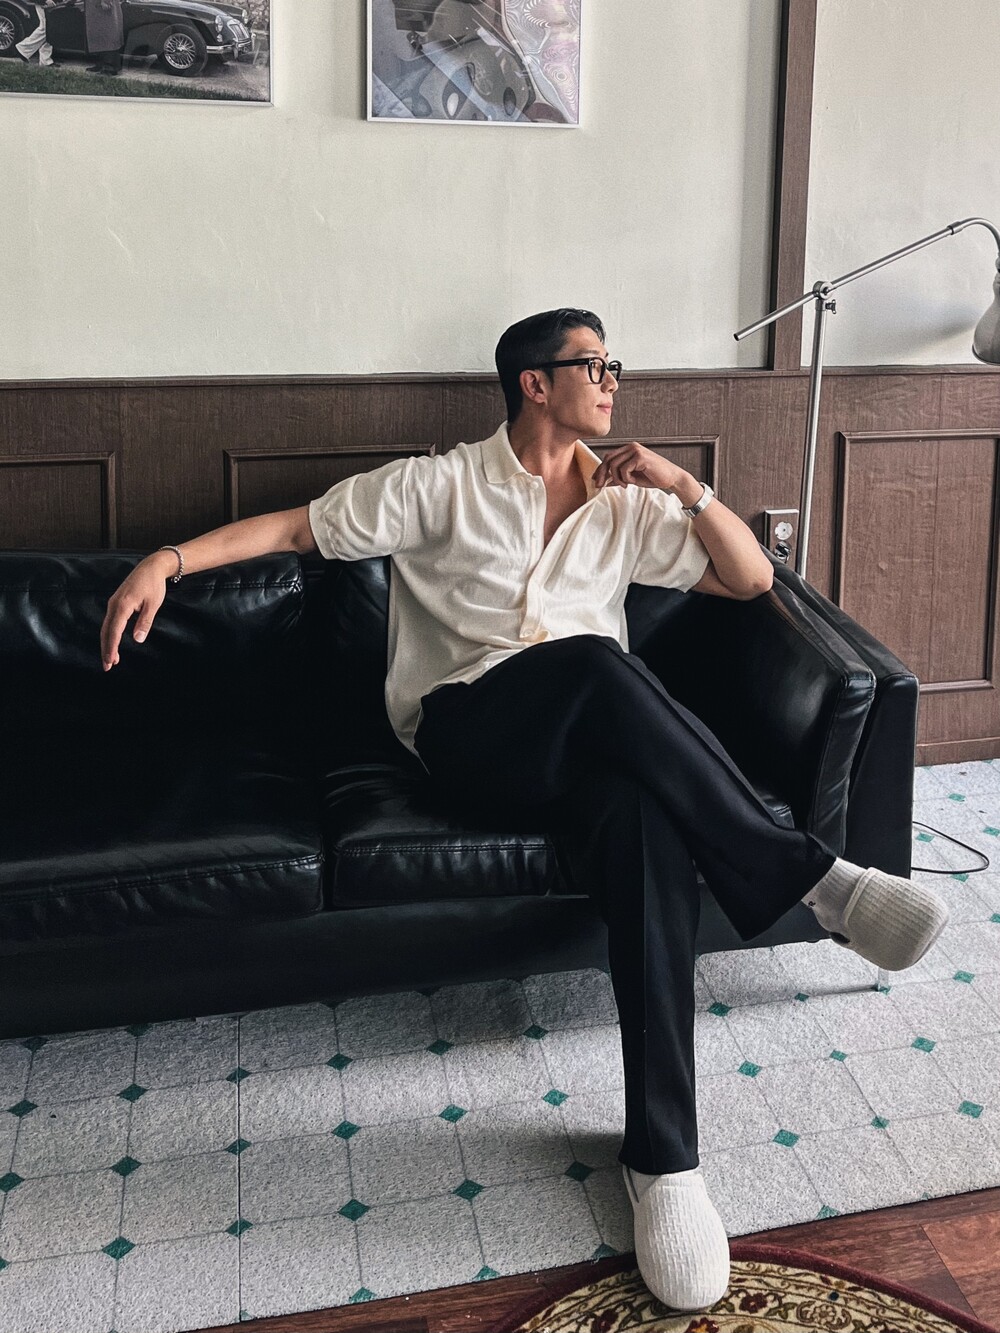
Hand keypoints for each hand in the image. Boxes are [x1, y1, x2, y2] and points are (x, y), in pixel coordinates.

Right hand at [100, 553, 172, 670]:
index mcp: (122, 605)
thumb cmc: (154, 585)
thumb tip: (138, 639)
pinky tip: (113, 642)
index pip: (114, 631)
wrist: (151, 567)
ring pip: (106, 627)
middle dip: (106, 649)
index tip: (111, 661)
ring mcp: (113, 603)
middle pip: (106, 631)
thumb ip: (145, 622)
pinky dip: (110, 634)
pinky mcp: (116, 603)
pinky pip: (110, 621)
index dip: (112, 648)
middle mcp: (114, 604)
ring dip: (107, 643)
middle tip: (107, 666)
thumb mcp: (153, 604)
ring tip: (111, 659)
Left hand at [592, 442, 683, 492]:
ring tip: (626, 484)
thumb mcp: (632, 478)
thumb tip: (604, 482)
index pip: (609, 457)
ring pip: (614, 465)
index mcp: (629, 449)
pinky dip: (626, 478)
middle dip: (602, 474)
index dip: (600, 469)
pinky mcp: (640, 457)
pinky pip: (624, 469)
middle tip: (601, 486)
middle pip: (608, 459)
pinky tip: (634, 481)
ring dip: (617, 478)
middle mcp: (631, 447)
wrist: (671, 478)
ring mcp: (636, 450)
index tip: (597, 481)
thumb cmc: (653, 477)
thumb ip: (619, 477)